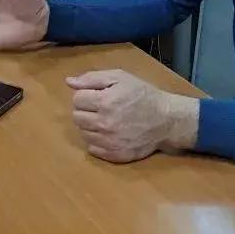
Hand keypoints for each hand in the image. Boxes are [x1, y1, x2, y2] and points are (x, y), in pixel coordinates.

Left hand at [67, 69, 198, 163]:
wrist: (165, 120)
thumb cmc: (142, 95)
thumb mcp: (120, 77)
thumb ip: (92, 78)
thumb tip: (69, 82)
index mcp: (104, 102)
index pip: (77, 99)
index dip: (86, 95)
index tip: (97, 95)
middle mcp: (103, 124)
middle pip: (76, 117)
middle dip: (86, 110)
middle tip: (101, 107)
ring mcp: (108, 142)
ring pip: (83, 133)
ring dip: (90, 125)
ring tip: (106, 119)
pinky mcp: (114, 155)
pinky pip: (92, 149)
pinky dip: (96, 141)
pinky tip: (109, 133)